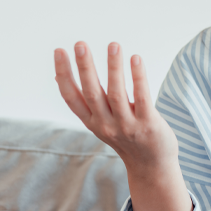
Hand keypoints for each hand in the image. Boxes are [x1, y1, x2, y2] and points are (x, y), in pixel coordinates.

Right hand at [54, 41, 177, 170]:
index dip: (63, 74)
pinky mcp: (148, 125)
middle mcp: (106, 125)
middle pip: (92, 93)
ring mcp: (127, 126)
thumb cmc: (125, 137)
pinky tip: (136, 59)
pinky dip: (138, 78)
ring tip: (113, 45)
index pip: (71, 97)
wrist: (151, 166)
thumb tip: (59, 76)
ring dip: (113, 68)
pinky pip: (142, 98)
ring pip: (117, 94)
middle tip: (80, 44)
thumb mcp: (99, 122)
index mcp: (92, 122)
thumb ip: (84, 102)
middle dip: (85, 67)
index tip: (59, 51)